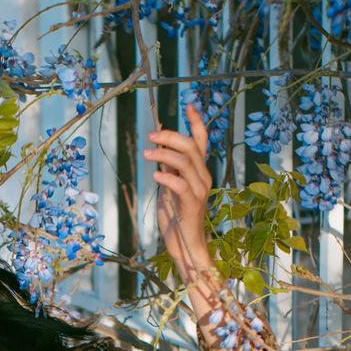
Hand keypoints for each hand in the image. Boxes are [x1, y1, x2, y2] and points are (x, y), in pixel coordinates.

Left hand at [143, 103, 212, 283]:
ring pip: (186, 162)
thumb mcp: (169, 188)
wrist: (184, 245)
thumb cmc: (176, 217)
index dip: (197, 122)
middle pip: (192, 147)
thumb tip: (159, 150)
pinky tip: (155, 175)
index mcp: (199, 171)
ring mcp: (200, 191)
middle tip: (151, 135)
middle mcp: (203, 177)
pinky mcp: (192, 205)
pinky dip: (167, 177)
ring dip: (164, 154)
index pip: (202, 141)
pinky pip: (181, 184)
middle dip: (171, 136)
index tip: (189, 105)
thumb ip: (169, 170)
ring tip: (146, 154)